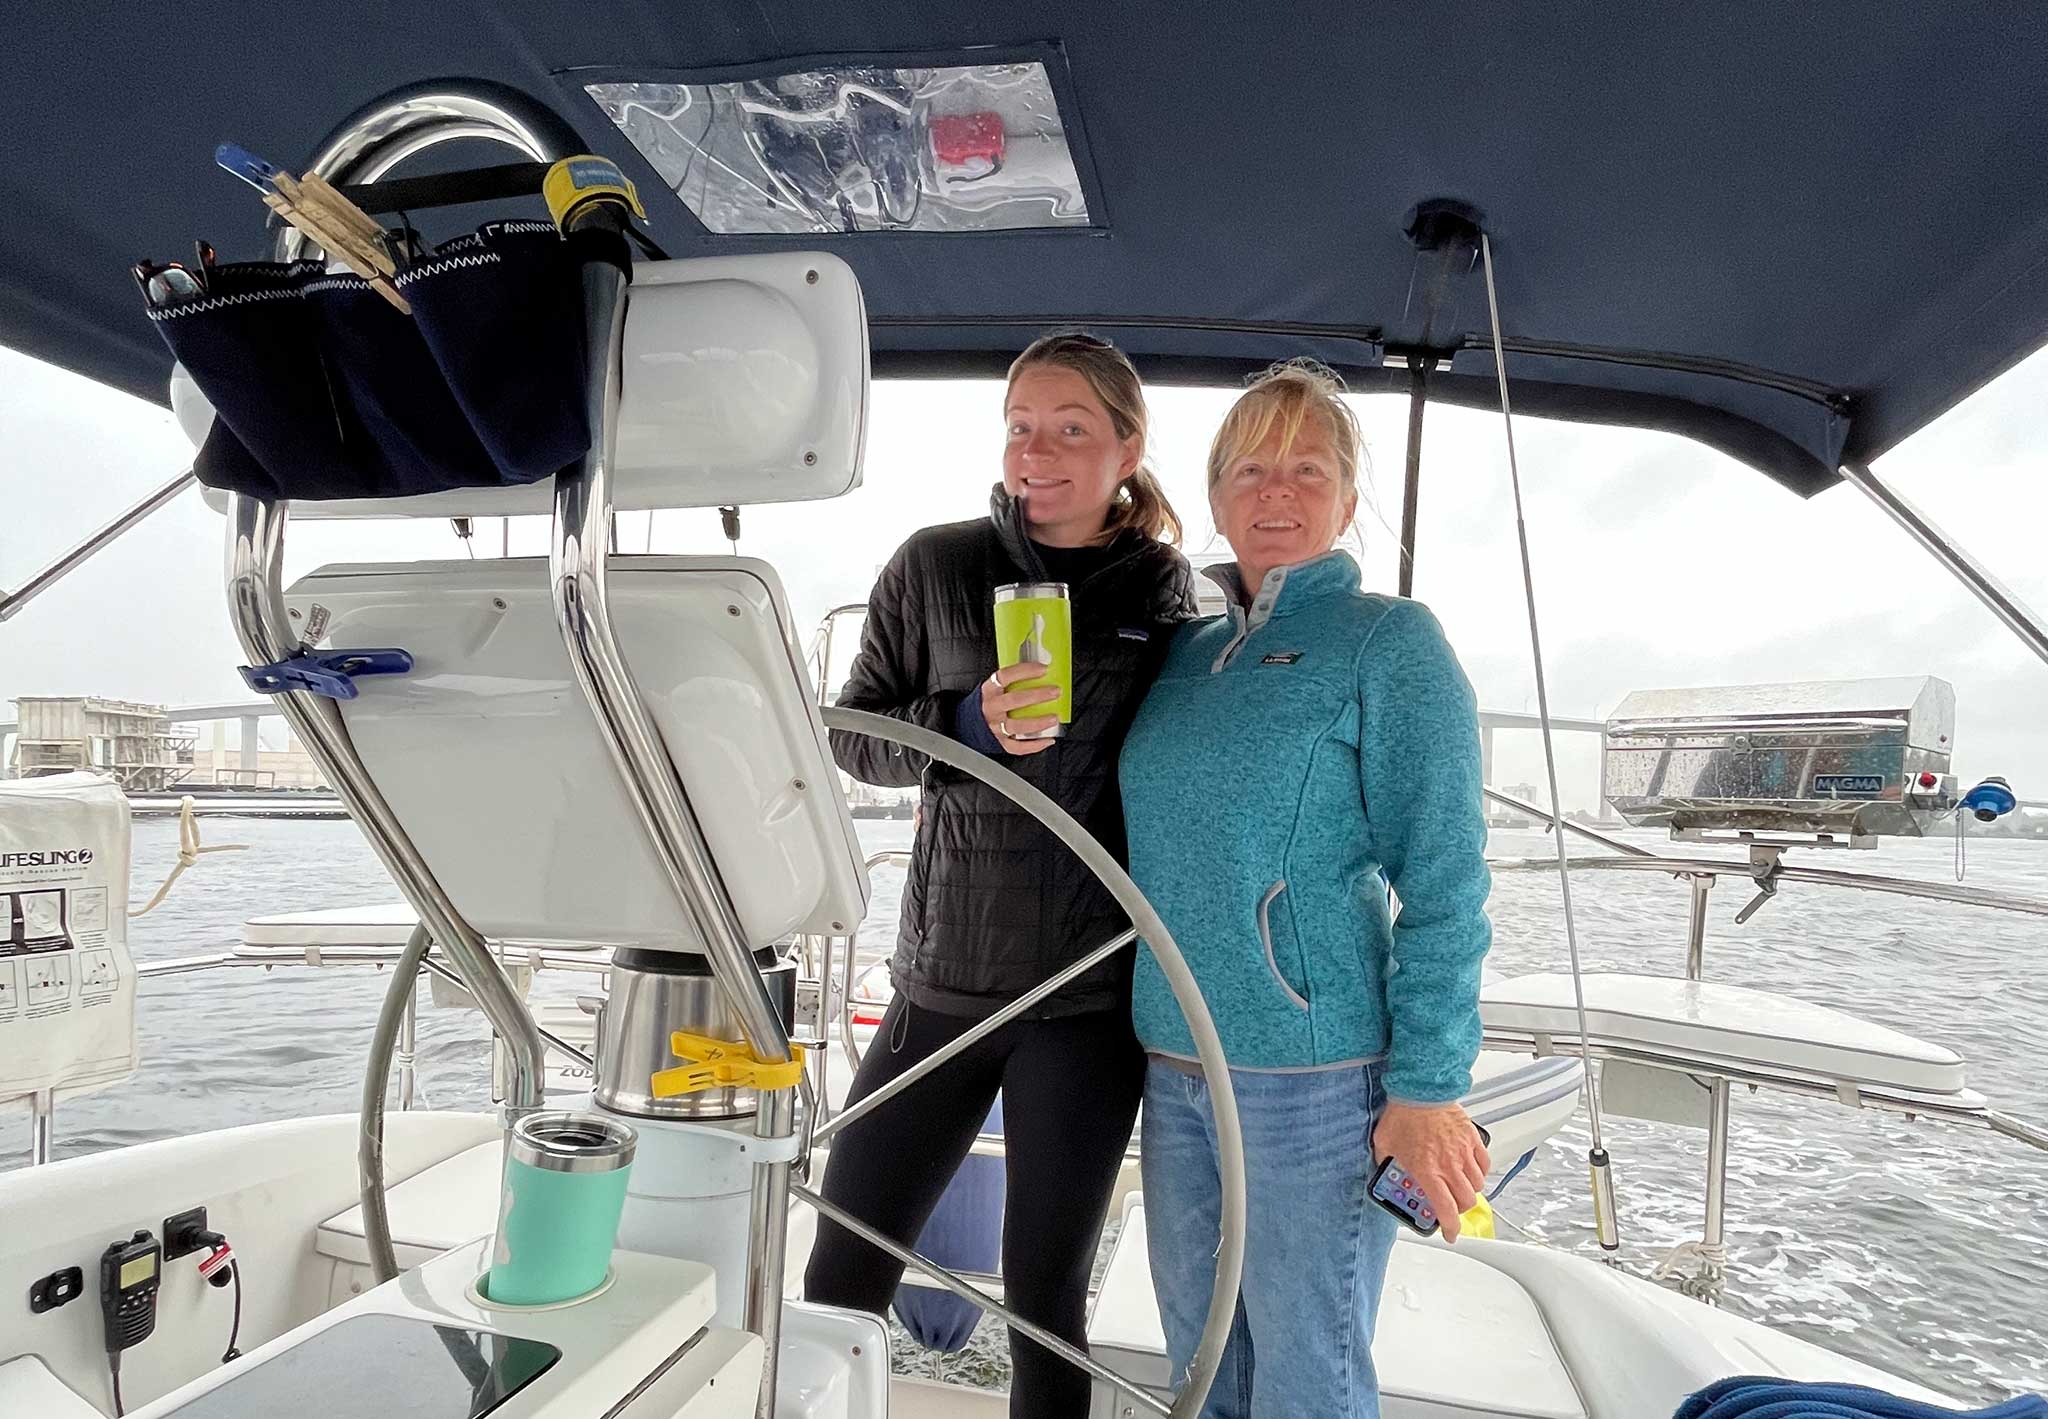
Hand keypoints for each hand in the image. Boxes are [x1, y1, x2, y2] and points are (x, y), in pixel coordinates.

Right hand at [980, 662, 1061, 755]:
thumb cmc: (989, 702)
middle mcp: (992, 708)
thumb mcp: (994, 688)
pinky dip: (1034, 745)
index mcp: (990, 690)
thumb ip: (1012, 681)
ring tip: (1054, 718)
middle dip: (1037, 695)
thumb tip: (1042, 671)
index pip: (1005, 676)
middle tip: (1055, 692)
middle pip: (1014, 700)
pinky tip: (1047, 740)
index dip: (1025, 671)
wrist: (970, 723)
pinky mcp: (1000, 741)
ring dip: (1038, 722)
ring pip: (1017, 726)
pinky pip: (1018, 746)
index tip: (1043, 669)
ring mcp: (995, 726)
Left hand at [1372, 1101, 1490, 1241]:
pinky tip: (1470, 1168)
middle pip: (1466, 1201)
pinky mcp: (1471, 1139)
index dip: (1451, 1228)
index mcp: (1428, 1172)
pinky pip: (1484, 1163)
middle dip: (1459, 1210)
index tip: (1450, 1233)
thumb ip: (1386, 1161)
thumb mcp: (1385, 1144)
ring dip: (1469, 1190)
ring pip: (1478, 1184)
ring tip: (1458, 1186)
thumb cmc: (1402, 1114)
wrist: (1420, 1089)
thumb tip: (1384, 1168)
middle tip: (1451, 1207)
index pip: (1446, 1210)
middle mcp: (1449, 1166)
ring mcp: (1463, 1153)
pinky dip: (1480, 1171)